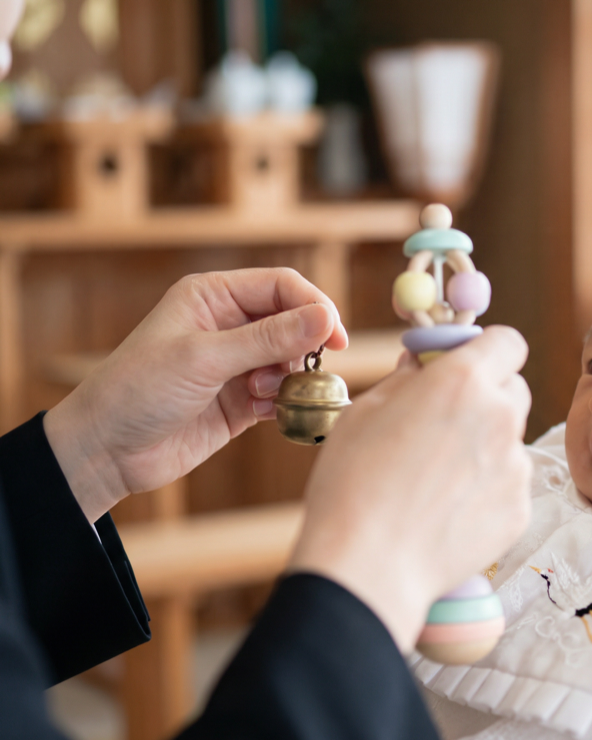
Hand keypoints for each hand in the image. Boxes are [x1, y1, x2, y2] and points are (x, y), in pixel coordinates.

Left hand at [44, 268, 346, 522]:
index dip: (314, 307)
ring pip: (292, 361)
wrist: (106, 451)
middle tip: (305, 372)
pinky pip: (282, 394)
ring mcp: (237, 364)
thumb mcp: (205, 358)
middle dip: (303, 347)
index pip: (282, 287)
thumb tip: (325, 318)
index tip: (335, 338)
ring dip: (291, 379)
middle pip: (294, 323)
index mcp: (213, 296)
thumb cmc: (139, 391)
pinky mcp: (242, 401)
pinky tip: (265, 414)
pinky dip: (284, 403)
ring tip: (263, 395)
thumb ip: (269, 339)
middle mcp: (228, 325)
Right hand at [288, 326, 532, 651]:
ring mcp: (515, 466)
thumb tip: (423, 365)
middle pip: (514, 388)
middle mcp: (500, 416)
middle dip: (488, 396)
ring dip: (485, 446)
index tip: (466, 364)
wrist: (369, 566)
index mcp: (463, 381)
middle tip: (448, 420)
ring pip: (510, 439)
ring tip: (437, 479)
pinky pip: (509, 484)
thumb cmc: (354, 484)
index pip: (507, 342)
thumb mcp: (365, 411)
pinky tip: (447, 510)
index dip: (488, 350)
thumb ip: (407, 378)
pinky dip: (486, 490)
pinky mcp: (520, 509)